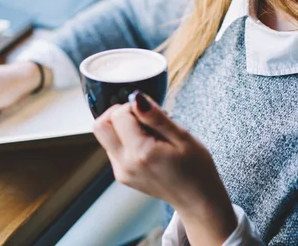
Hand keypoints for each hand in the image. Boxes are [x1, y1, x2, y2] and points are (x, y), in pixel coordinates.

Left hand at [93, 91, 236, 244]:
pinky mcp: (121, 175)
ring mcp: (121, 172)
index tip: (151, 111)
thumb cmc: (196, 169)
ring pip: (105, 136)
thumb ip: (155, 117)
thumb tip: (136, 98)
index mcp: (140, 153)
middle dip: (118, 114)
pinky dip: (124, 139)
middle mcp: (125, 164)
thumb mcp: (182, 137)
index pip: (117, 115)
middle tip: (143, 117)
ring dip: (121, 127)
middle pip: (100, 126)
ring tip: (149, 132)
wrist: (197, 200)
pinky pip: (112, 148)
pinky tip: (146, 143)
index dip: (132, 106)